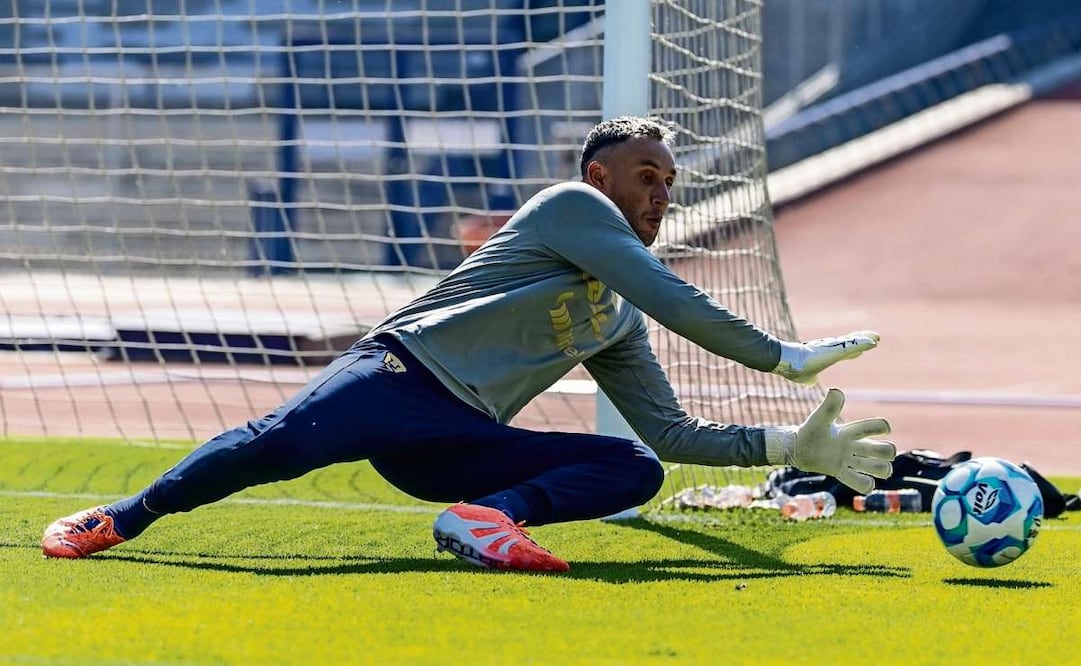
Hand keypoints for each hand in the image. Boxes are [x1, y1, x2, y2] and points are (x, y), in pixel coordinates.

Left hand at [765, 388, 894, 494]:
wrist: (797, 448)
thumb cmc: (811, 430)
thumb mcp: (819, 418)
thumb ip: (829, 406)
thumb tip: (836, 391)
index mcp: (853, 432)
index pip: (878, 426)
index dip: (882, 427)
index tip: (874, 429)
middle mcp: (857, 447)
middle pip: (888, 451)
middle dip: (886, 452)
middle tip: (866, 452)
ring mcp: (852, 462)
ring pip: (882, 470)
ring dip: (878, 470)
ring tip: (861, 466)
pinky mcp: (844, 474)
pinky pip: (864, 485)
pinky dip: (864, 484)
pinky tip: (850, 476)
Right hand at [773, 330, 879, 384]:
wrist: (790, 362)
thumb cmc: (794, 369)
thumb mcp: (805, 377)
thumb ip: (810, 378)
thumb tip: (811, 382)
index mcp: (823, 355)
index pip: (841, 351)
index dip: (851, 351)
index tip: (859, 352)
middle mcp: (830, 348)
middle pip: (849, 343)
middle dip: (861, 340)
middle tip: (874, 339)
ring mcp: (834, 347)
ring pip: (853, 342)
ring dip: (865, 339)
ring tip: (877, 338)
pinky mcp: (837, 349)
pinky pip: (854, 345)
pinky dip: (864, 343)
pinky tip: (874, 342)